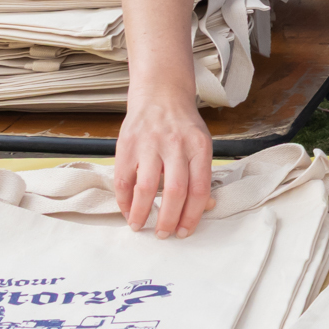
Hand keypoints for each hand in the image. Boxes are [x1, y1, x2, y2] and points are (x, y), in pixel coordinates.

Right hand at [114, 92, 216, 236]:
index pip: (199, 189)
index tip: (184, 232)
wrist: (161, 93)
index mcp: (199, 147)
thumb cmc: (183, 125)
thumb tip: (205, 207)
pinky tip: (128, 210)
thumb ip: (202, 173)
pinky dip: (124, 200)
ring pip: (146, 187)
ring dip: (142, 213)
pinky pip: (123, 179)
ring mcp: (150, 144)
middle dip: (168, 220)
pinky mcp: (127, 144)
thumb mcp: (201, 143)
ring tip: (140, 226)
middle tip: (163, 235)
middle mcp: (175, 145)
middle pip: (175, 191)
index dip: (192, 215)